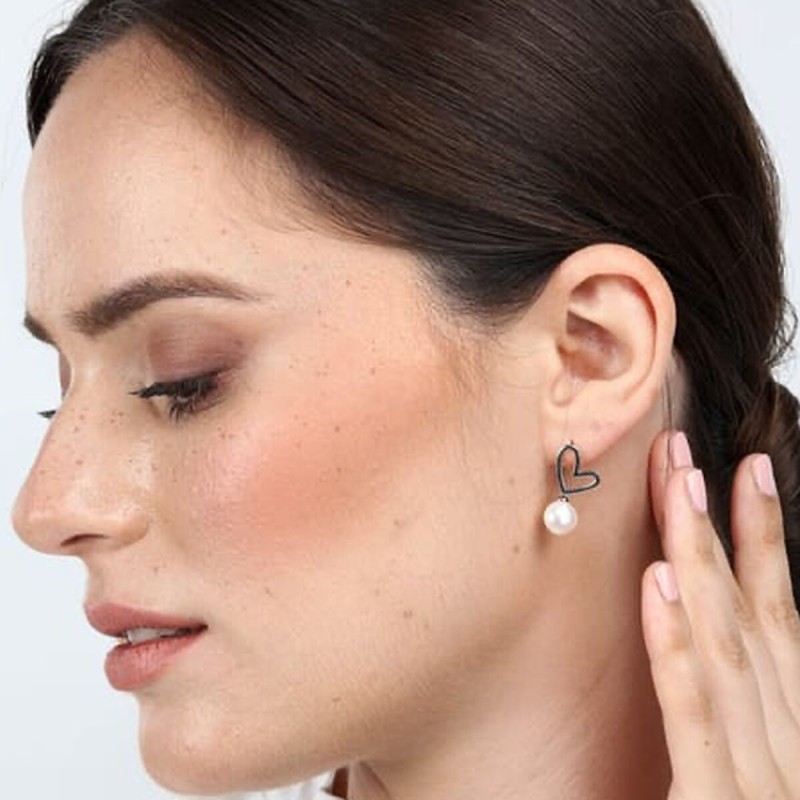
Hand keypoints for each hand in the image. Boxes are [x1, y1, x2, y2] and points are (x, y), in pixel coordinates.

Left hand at [642, 429, 799, 798]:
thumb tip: (702, 634)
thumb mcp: (749, 778)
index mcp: (792, 736)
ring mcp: (762, 779)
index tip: (745, 477)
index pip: (778, 622)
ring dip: (701, 562)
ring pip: (729, 649)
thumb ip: (732, 717)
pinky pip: (696, 719)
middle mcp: (788, 748)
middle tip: (695, 454)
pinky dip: (679, 648)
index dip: (764, 545)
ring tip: (680, 489)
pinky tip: (657, 588)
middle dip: (724, 529)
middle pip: (754, 617)